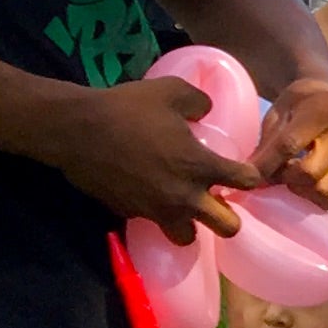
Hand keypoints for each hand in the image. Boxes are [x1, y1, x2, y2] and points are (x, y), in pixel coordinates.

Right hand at [51, 75, 260, 237]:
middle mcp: (184, 196)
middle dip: (229, 217)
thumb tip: (206, 110)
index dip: (251, 176)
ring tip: (186, 206)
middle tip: (219, 200)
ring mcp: (156, 210)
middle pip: (227, 228)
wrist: (76, 131)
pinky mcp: (131, 214)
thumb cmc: (126, 109)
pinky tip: (150, 195)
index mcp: (200, 166)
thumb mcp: (170, 91)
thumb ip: (198, 101)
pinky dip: (157, 215)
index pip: (246, 181)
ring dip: (192, 224)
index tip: (245, 171)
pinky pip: (153, 224)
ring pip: (188, 237)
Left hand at [257, 76, 327, 206]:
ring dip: (300, 190)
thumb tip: (250, 176)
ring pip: (323, 190)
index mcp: (325, 108)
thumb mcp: (280, 112)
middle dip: (285, 178)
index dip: (266, 164)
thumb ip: (268, 143)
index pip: (290, 145)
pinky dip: (315, 197)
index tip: (248, 176)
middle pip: (310, 173)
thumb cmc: (301, 103)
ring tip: (291, 177)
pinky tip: (306, 183)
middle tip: (275, 173)